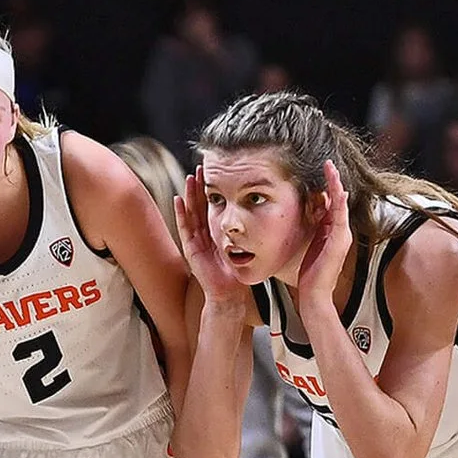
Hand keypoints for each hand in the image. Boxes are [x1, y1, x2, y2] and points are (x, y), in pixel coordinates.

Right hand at [175, 167, 254, 311]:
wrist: (230, 293)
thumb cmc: (241, 271)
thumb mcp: (251, 244)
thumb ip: (256, 229)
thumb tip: (278, 210)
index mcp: (218, 231)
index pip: (216, 204)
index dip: (216, 187)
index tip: (220, 169)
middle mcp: (205, 233)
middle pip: (201, 203)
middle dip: (202, 185)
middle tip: (204, 165)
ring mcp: (196, 240)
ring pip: (191, 211)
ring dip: (190, 194)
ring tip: (190, 176)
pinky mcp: (191, 249)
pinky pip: (184, 227)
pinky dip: (180, 213)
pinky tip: (178, 199)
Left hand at [296, 161, 352, 305]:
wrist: (314, 293)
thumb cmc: (310, 273)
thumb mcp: (311, 244)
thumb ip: (315, 228)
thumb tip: (311, 212)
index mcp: (333, 231)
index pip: (332, 203)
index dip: (328, 186)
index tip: (323, 170)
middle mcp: (341, 231)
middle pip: (339, 199)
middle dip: (333, 180)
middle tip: (328, 162)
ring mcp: (342, 236)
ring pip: (341, 205)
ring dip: (336, 186)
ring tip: (331, 169)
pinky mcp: (340, 242)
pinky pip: (340, 218)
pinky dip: (340, 204)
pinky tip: (338, 191)